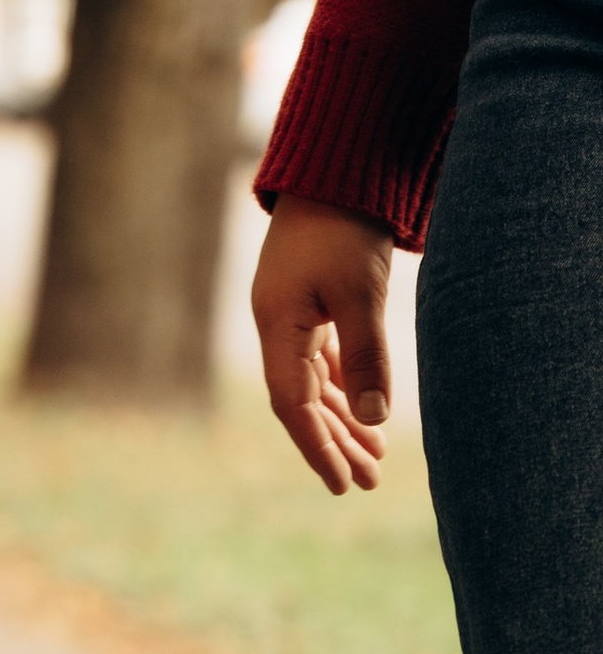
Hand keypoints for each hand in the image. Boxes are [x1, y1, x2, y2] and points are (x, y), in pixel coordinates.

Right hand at [251, 193, 394, 495]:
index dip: (318, 447)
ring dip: (343, 417)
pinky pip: (321, 358)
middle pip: (302, 399)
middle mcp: (276, 324)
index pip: (293, 404)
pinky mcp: (308, 299)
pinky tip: (364, 406)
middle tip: (367, 481)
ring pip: (314, 381)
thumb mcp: (360, 294)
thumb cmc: (346, 227)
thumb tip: (376, 420)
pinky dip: (343, 385)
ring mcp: (290, 312)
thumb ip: (367, 357)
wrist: (335, 169)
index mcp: (277, 325)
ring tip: (374, 456)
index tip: (343, 484)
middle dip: (335, 441)